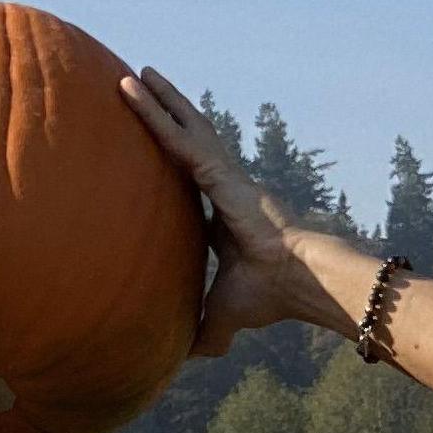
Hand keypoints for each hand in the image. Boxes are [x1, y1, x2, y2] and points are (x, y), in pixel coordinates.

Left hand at [121, 66, 359, 353]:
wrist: (299, 279)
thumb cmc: (271, 295)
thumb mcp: (227, 314)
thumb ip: (206, 330)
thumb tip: (185, 358)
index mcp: (227, 220)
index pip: (195, 187)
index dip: (177, 169)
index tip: (161, 155)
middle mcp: (226, 190)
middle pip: (189, 144)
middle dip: (169, 118)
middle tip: (143, 91)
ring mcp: (223, 175)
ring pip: (185, 128)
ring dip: (160, 100)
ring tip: (136, 74)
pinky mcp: (218, 170)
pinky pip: (177, 135)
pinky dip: (154, 111)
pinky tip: (132, 87)